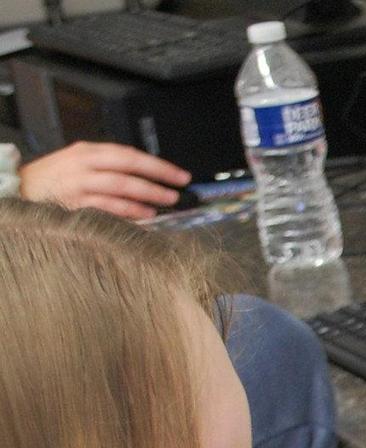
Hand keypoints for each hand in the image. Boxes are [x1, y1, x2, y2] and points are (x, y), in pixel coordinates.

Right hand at [19, 142, 190, 219]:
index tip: (179, 175)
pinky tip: (145, 214)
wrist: (21, 188)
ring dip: (147, 195)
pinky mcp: (75, 204)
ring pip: (119, 186)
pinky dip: (129, 211)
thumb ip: (110, 166)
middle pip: (127, 167)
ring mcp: (79, 184)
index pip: (129, 154)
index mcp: (89, 152)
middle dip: (157, 178)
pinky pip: (108, 207)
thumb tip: (147, 176)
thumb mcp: (81, 162)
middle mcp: (84, 165)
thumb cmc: (57, 178)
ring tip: (167, 202)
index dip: (157, 165)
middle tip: (179, 189)